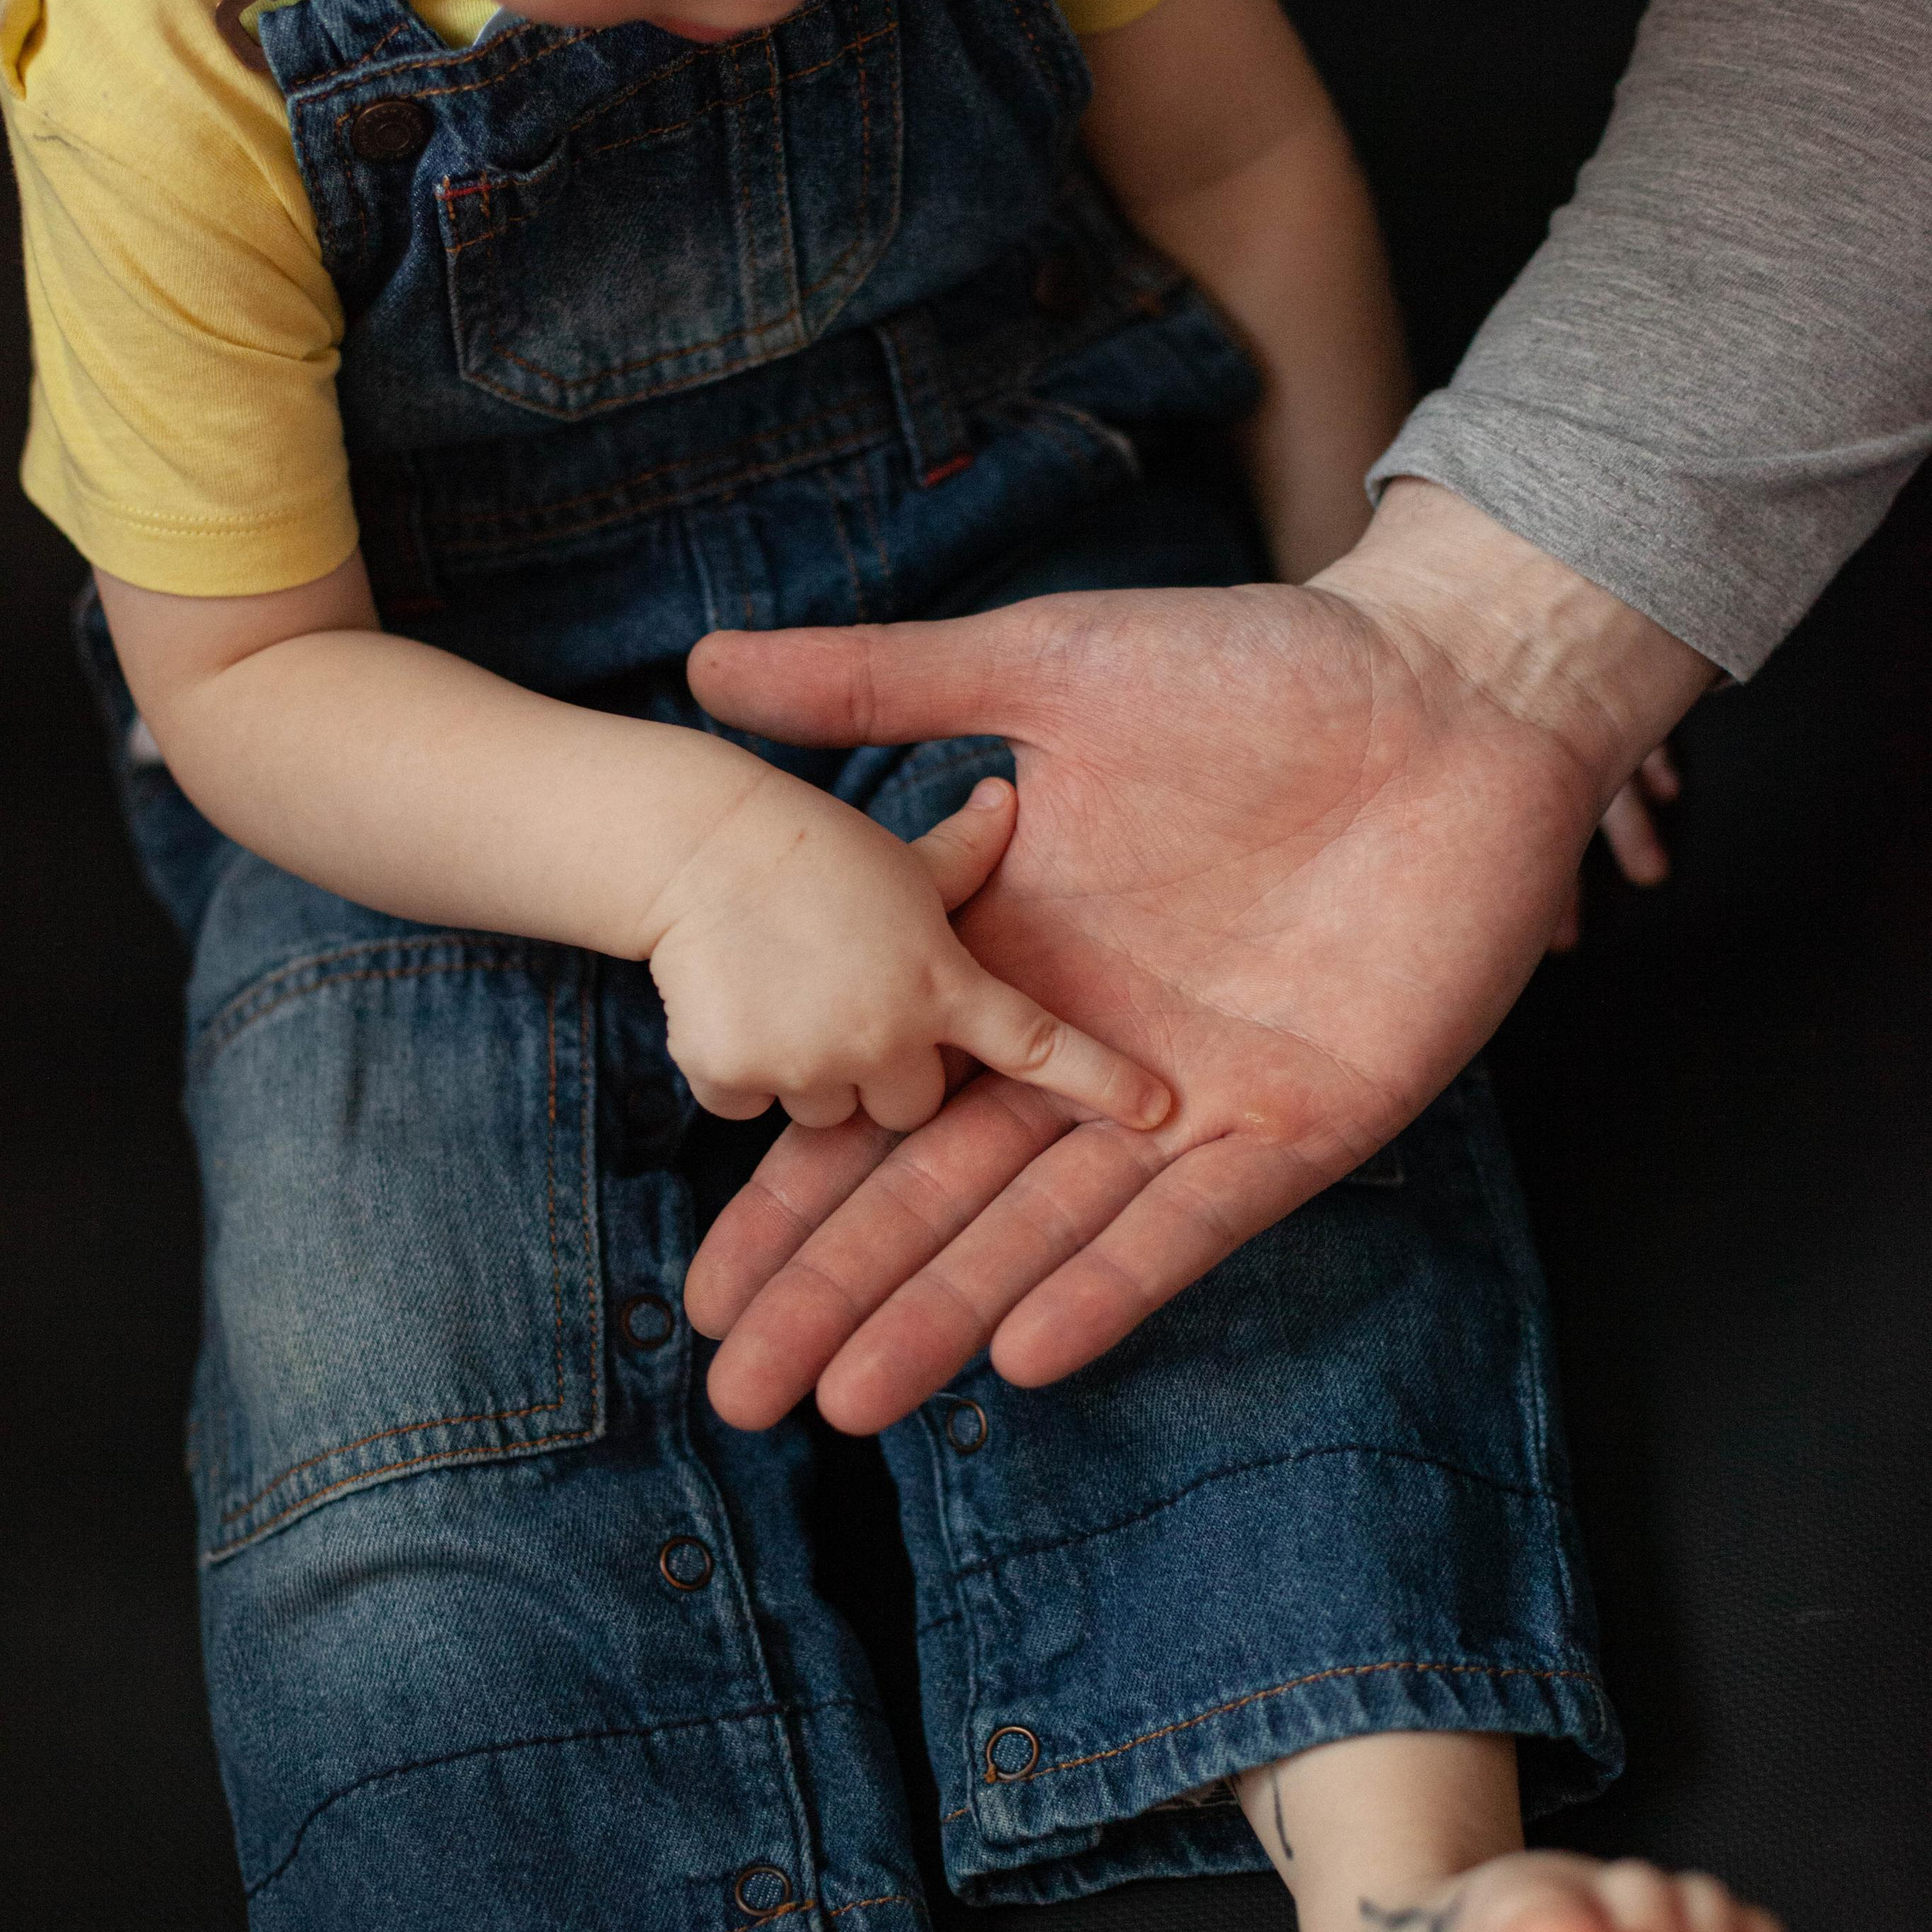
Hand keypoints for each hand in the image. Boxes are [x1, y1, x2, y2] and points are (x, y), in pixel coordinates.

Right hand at [646, 768, 1170, 1133]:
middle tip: (845, 997)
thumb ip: (966, 852)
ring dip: (807, 1068)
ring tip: (779, 983)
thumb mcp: (905, 847)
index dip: (1096, 1080)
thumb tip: (1008, 801)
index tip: (1155, 1111)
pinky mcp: (733, 1074)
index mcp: (939, 978)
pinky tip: (727, 991)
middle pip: (910, 1107)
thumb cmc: (805, 834)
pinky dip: (733, 1065)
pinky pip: (747, 1105)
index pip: (1035, 1045)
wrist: (685, 834)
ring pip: (826, 1112)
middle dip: (885, 1070)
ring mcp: (811, 1061)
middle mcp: (885, 1034)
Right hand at [681, 483, 1715, 1432]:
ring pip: (1049, 1231)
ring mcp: (1193, 1101)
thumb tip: (704, 665)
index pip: (885, 1099)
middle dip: (841, 1293)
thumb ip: (879, 685)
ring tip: (846, 1398)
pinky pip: (1192, 1225)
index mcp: (1018, 961)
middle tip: (742, 1391)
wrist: (1448, 690)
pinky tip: (1019, 1353)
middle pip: (946, 1196)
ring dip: (949, 1315)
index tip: (707, 1282)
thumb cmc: (1255, 664)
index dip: (798, 1197)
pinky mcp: (1301, 1124)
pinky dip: (1112, 1286)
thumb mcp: (1043, 666)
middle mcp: (1090, 1052)